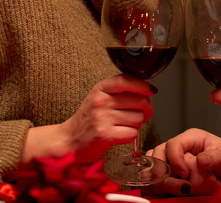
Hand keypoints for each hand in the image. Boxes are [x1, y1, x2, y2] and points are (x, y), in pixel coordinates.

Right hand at [20, 74, 155, 165]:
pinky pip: (133, 133)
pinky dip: (130, 136)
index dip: (143, 85)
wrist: (69, 140)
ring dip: (136, 124)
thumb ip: (119, 92)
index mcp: (101, 88)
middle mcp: (101, 101)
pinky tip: (119, 135)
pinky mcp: (105, 134)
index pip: (126, 80)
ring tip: (123, 126)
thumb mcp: (100, 97)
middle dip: (146, 110)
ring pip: (139, 118)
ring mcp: (102, 117)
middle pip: (140, 100)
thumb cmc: (89, 119)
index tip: (152, 90)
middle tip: (140, 115)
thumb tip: (148, 91)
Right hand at [146, 128, 220, 195]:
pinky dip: (161, 187)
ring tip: (183, 189)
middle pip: (159, 155)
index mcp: (193, 139)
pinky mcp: (173, 177)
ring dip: (163, 181)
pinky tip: (177, 192)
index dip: (175, 159)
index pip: (173, 144)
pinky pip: (157, 179)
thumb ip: (218, 158)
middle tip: (182, 185)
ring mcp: (175, 163)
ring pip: (155, 167)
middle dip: (166, 172)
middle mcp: (182, 149)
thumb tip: (201, 159)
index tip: (184, 174)